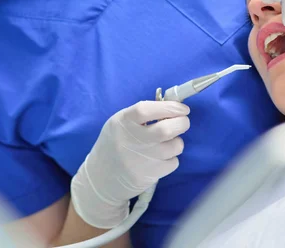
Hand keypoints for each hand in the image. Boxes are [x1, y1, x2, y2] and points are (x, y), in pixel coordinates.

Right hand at [71, 101, 189, 228]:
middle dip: (182, 123)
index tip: (183, 108)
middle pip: (166, 129)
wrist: (101, 179)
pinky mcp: (150, 175)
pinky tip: (160, 158)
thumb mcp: (119, 124)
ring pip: (175, 146)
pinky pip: (173, 162)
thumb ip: (141, 115)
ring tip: (167, 142)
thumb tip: (172, 108)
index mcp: (123, 122)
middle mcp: (132, 140)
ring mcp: (142, 160)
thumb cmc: (115, 144)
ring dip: (177, 142)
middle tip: (183, 122)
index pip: (147, 110)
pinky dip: (171, 158)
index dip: (169, 107)